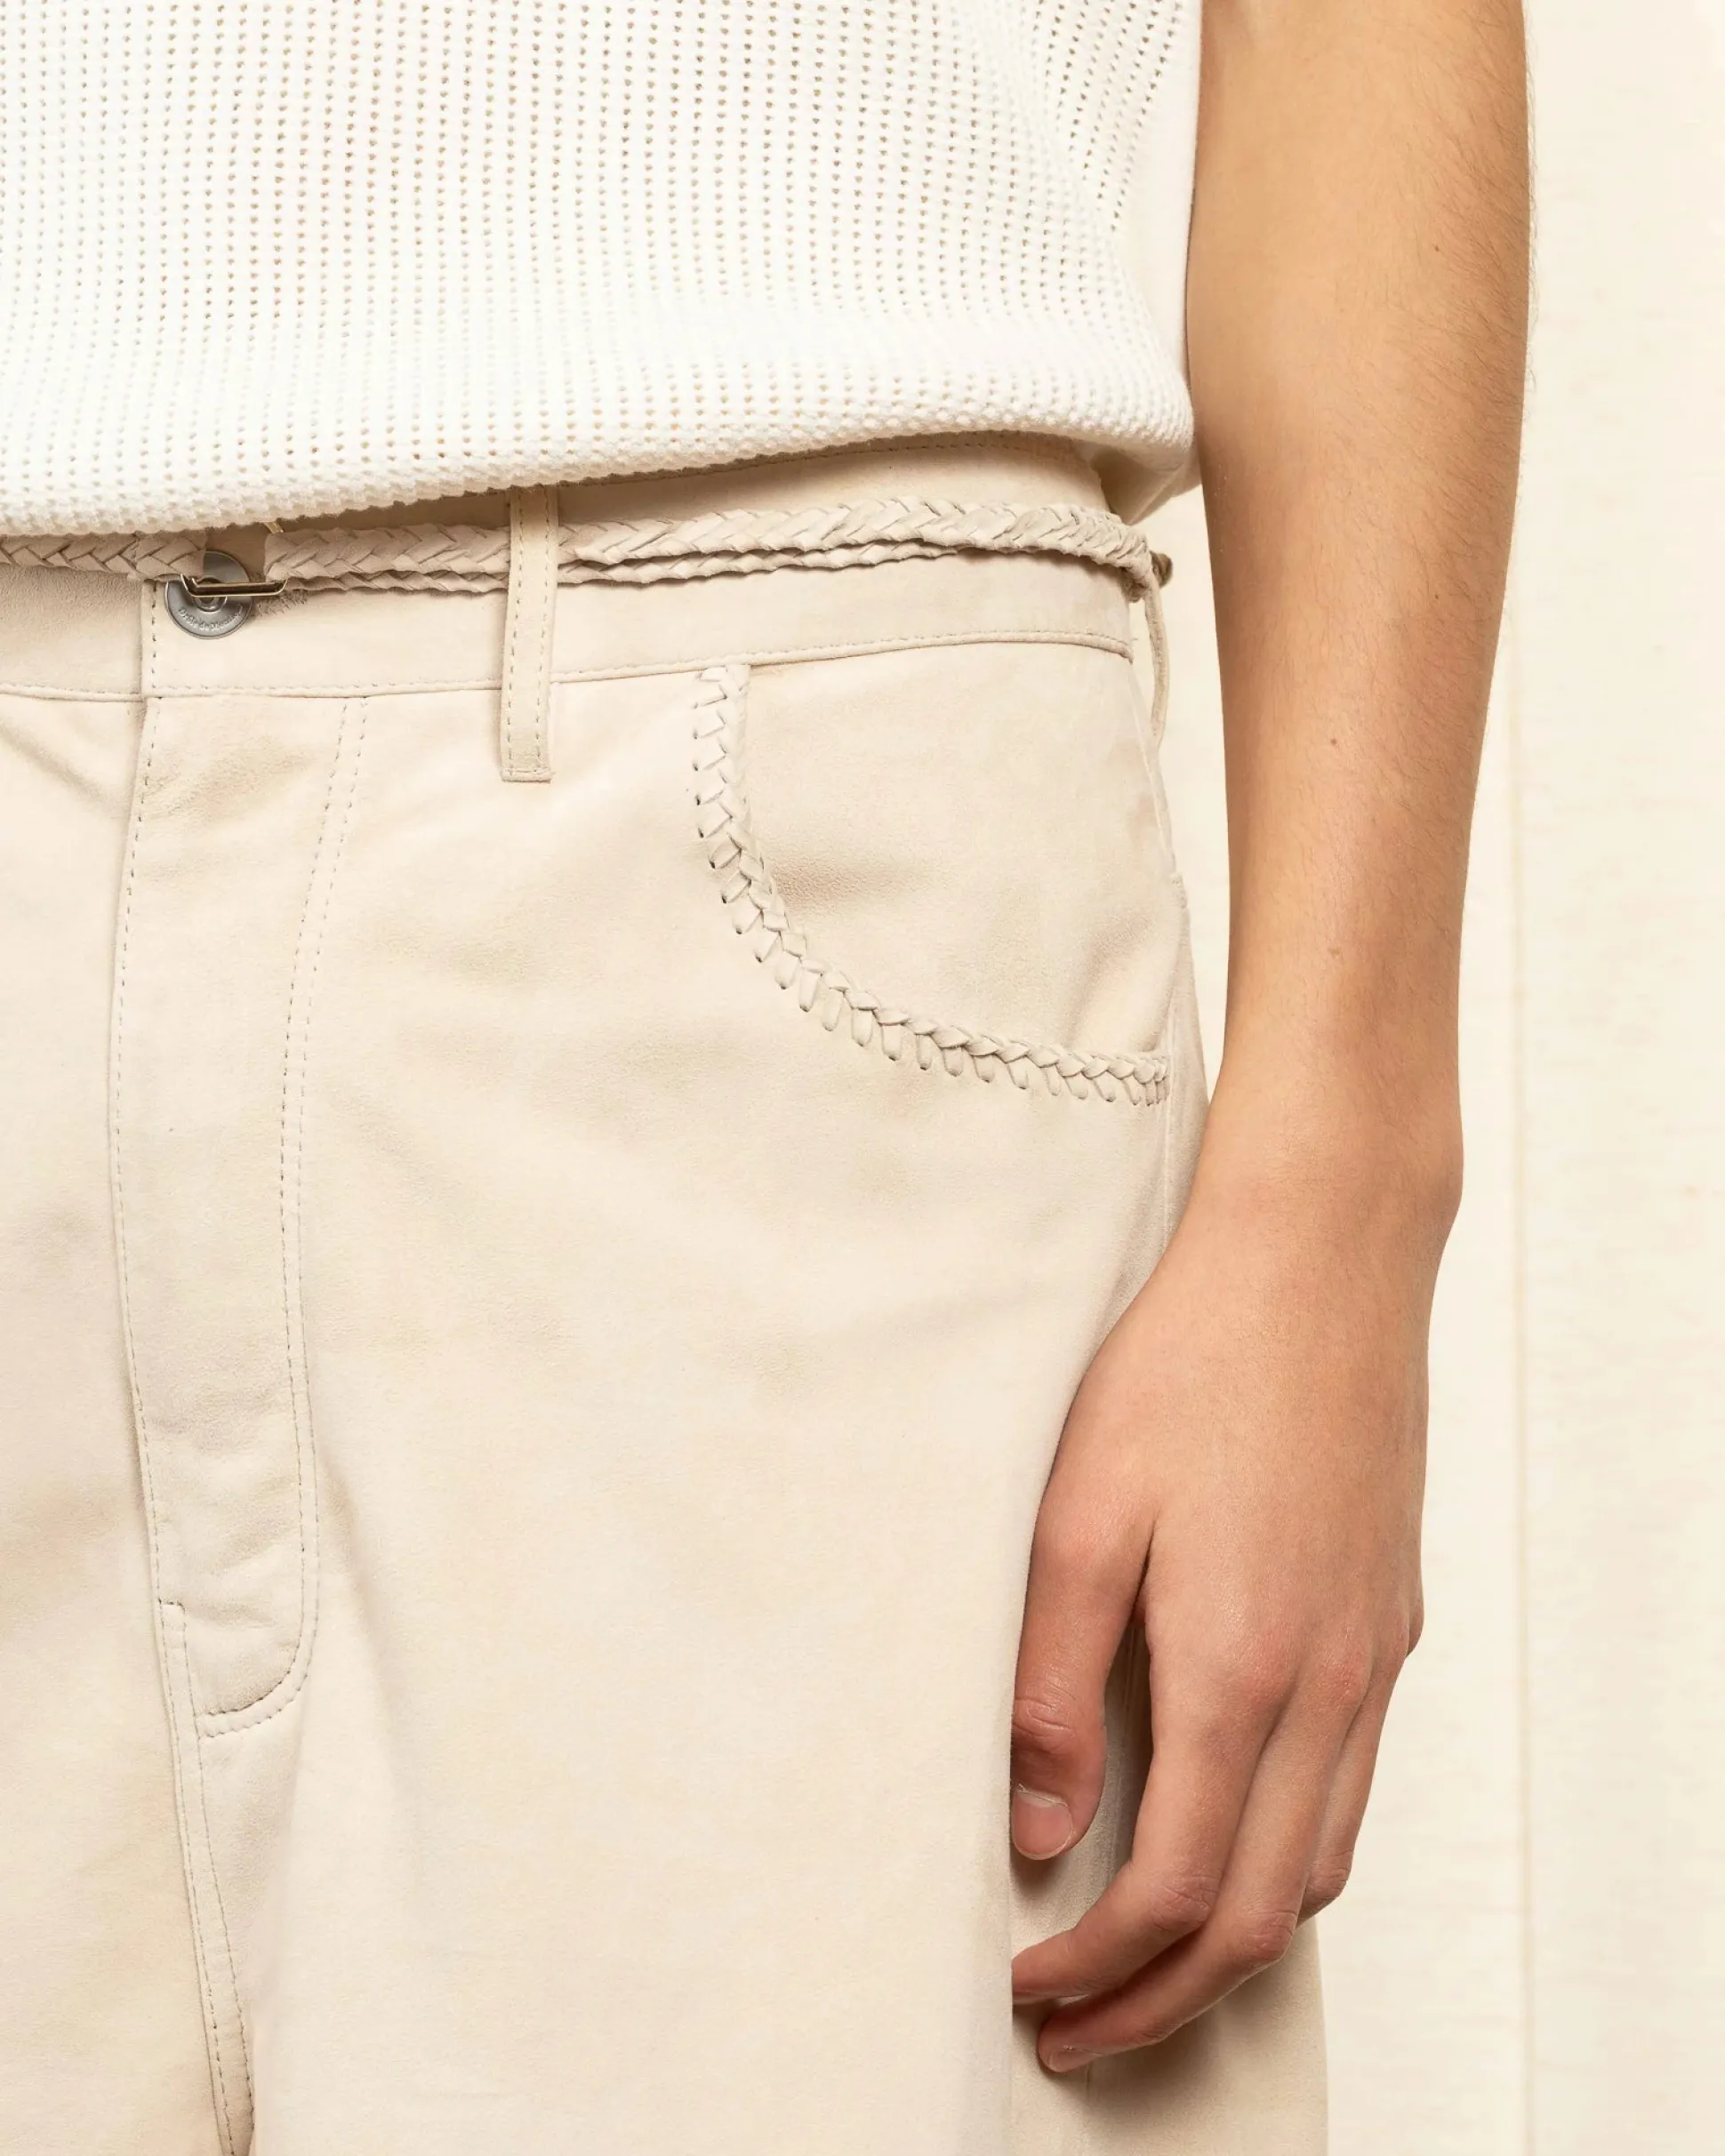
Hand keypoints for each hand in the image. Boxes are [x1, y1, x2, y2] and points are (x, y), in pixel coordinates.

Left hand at [1008, 1118, 1444, 2068]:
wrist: (1319, 1267)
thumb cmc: (1185, 1370)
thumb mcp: (1078, 1516)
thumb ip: (1052, 1684)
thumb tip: (1037, 1830)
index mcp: (1238, 1668)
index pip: (1174, 1889)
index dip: (1096, 1966)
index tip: (1027, 1985)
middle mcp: (1325, 1688)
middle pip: (1257, 1914)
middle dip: (1161, 1998)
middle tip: (1074, 2028)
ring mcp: (1371, 1660)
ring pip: (1315, 1864)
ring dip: (1227, 1942)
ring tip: (1141, 1963)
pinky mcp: (1387, 1622)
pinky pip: (1347, 1789)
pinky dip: (1283, 1859)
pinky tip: (1223, 1834)